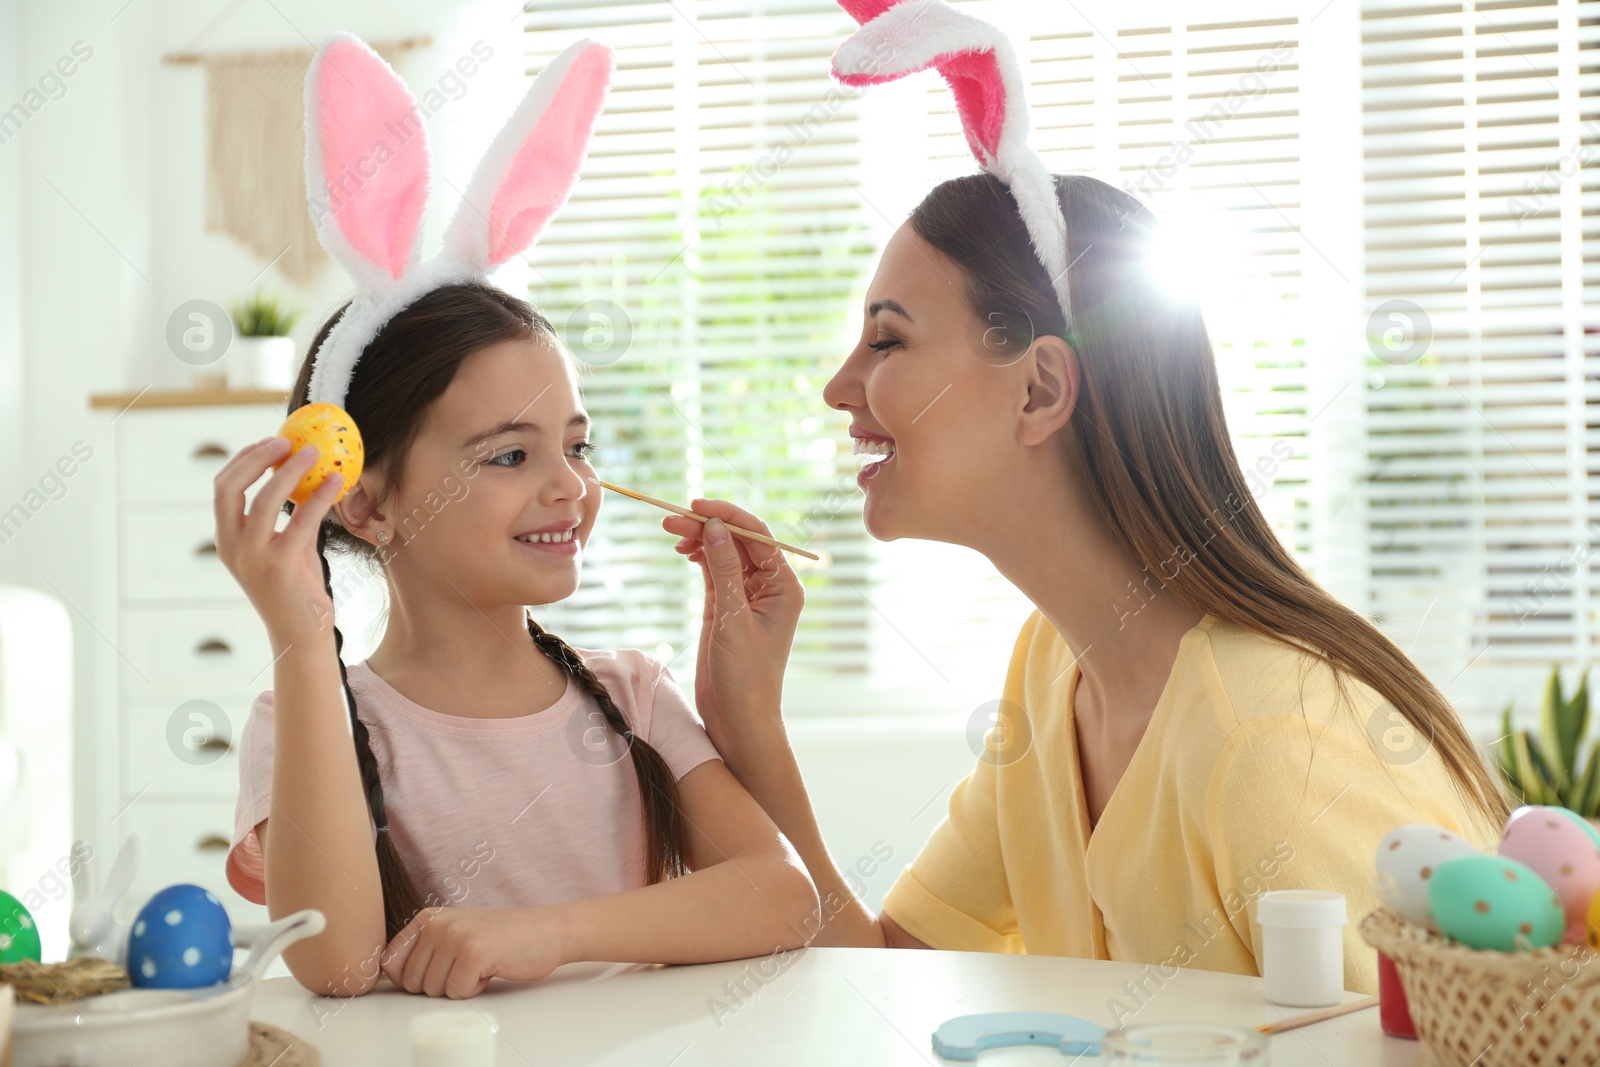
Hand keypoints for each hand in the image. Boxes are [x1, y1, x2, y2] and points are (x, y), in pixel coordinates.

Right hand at [212, 436, 344, 648]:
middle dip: (255, 457)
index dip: (244, 459)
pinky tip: (338, 481)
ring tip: (316, 453)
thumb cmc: (296, 588)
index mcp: (227, 539)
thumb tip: (306, 476)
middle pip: (230, 487)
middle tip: (286, 441)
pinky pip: (302, 520)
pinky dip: (320, 496)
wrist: (301, 634)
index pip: (223, 488)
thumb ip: (287, 517)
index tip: (271, 441)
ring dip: (291, 470)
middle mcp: (233, 546)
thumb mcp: (284, 547)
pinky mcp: (281, 566)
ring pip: (265, 499)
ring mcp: (254, 557)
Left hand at [380, 906, 567, 997]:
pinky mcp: (474, 953)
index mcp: (428, 918)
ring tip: (479, 966)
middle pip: (412, 982)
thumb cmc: (500, 937)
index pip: (389, 962)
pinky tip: (490, 970)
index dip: (408, 979)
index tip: (435, 973)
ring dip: (458, 987)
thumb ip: (424, 948)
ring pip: (433, 990)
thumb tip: (390, 977)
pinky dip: (475, 990)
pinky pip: (458, 993)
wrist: (546, 930)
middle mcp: (437, 923)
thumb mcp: (455, 932)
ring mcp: (455, 936)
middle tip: (465, 967)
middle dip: (438, 985)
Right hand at [662, 499, 803, 758]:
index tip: (697, 506)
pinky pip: (715, 571)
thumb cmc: (746, 676)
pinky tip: (684, 550)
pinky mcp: (727, 607)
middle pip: (738, 541)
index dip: (728, 515)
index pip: (758, 536)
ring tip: (669, 531)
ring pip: (724, 553)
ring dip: (700, 539)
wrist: (738, 719)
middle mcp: (770, 586)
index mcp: (785, 587)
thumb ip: (724, 571)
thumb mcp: (732, 620)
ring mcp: (747, 596)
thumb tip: (716, 527)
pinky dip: (700, 557)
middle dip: (707, 526)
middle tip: (671, 519)